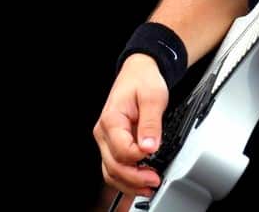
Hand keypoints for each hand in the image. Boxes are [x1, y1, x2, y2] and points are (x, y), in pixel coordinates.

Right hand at [92, 54, 165, 197]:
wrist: (139, 72)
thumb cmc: (143, 80)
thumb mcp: (153, 97)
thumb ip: (151, 123)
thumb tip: (149, 147)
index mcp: (111, 119)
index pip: (121, 150)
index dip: (139, 158)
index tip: (154, 156)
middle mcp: (104, 132)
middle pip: (113, 166)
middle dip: (134, 178)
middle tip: (154, 180)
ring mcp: (106, 139)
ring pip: (111, 171)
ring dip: (129, 183)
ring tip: (148, 186)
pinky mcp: (112, 144)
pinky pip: (115, 166)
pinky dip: (126, 178)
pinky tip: (141, 181)